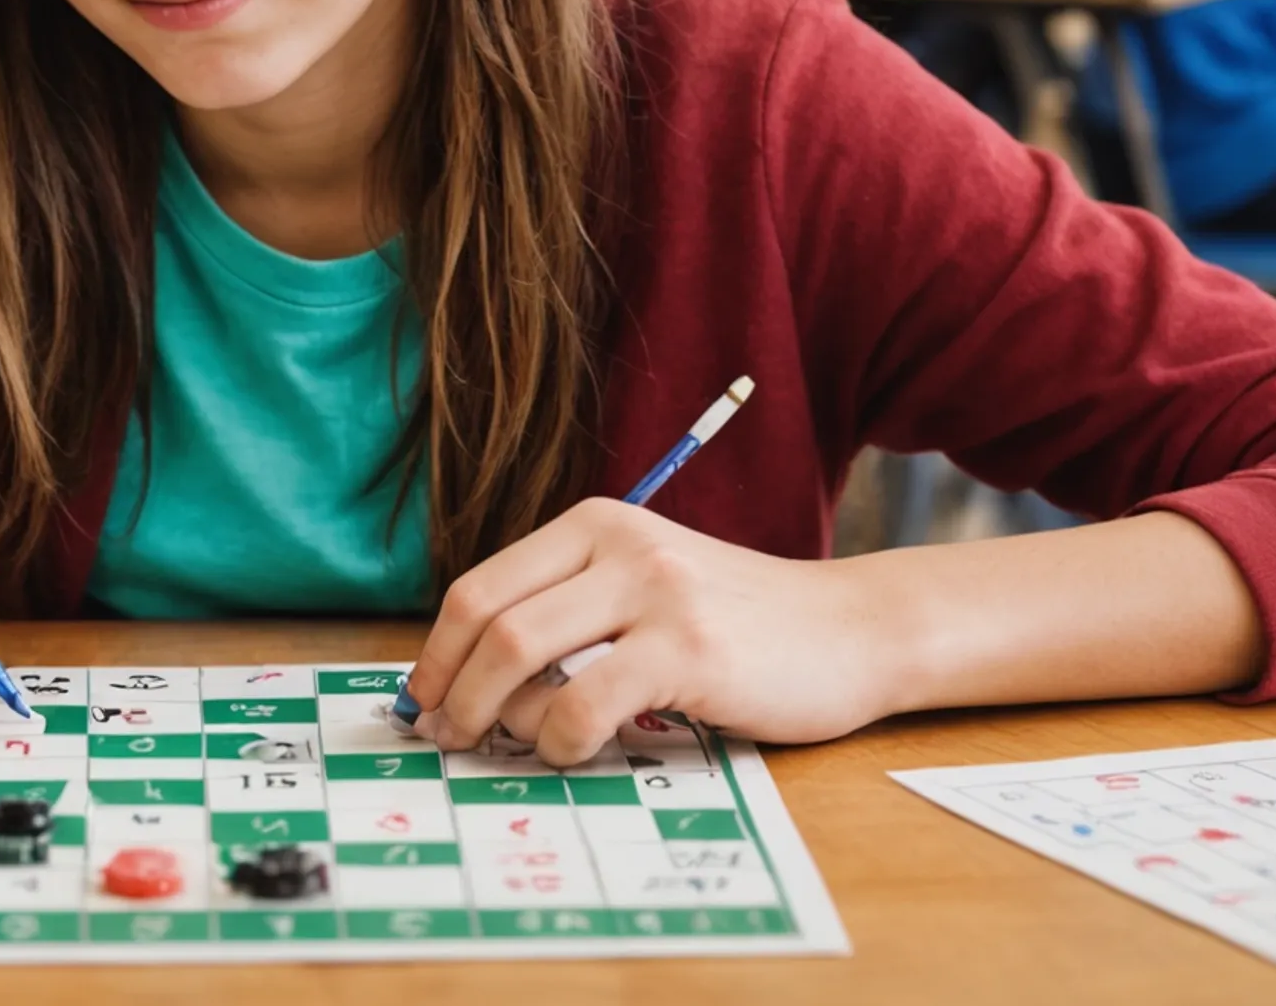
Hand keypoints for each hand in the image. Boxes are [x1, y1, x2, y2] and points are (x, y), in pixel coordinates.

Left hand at [403, 499, 909, 763]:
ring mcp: (655, 593)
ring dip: (493, 718)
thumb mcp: (646, 586)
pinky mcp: (688, 650)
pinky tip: (573, 751)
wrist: (853, 629)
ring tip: (511, 746)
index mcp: (595, 523)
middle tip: (445, 738)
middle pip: (486, 620)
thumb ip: (571, 611)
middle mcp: (619, 544)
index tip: (422, 701)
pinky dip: (558, 740)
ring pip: (519, 654)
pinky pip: (583, 704)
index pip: (478, 587)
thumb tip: (470, 677)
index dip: (436, 654)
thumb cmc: (740, 624)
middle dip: (450, 691)